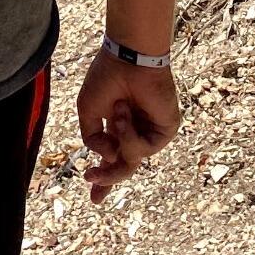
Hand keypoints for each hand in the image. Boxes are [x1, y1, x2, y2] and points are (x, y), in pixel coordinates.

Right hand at [75, 49, 178, 202]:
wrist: (128, 57)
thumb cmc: (107, 77)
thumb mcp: (88, 111)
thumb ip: (93, 140)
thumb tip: (109, 158)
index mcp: (119, 127)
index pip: (112, 158)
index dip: (102, 177)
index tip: (93, 197)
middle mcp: (137, 131)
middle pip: (125, 166)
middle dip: (108, 176)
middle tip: (91, 178)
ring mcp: (152, 132)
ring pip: (132, 159)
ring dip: (119, 140)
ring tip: (117, 112)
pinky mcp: (166, 130)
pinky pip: (144, 149)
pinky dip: (130, 135)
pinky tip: (124, 114)